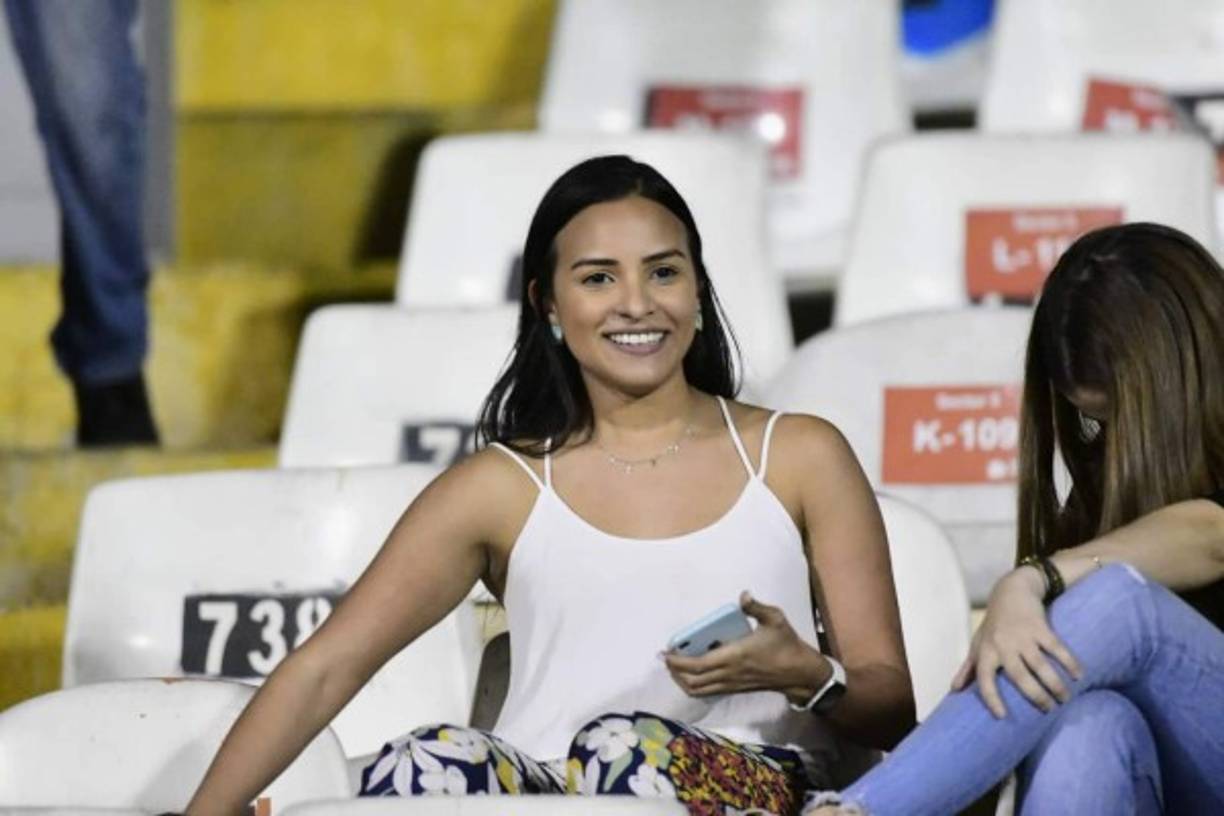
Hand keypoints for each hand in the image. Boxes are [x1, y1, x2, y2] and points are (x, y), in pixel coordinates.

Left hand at [664, 591, 827, 702]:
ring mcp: (732, 684)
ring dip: (683, 680)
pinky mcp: (736, 689)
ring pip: (699, 690)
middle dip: (675, 671)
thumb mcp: (775, 620)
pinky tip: (695, 671)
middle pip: (692, 681)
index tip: (665, 652)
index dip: (678, 661)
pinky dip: (696, 685)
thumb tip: (743, 595)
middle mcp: (729, 674)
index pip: (698, 665)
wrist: (800, 673)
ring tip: (675, 666)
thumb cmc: (786, 645)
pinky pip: (709, 691)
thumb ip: (756, 607)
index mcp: (734, 657)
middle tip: (666, 658)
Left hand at [951, 566, 1081, 717]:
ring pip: (1041, 666)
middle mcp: (1003, 645)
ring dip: (1055, 685)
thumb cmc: (994, 624)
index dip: (991, 698)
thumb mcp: (978, 643)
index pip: (984, 679)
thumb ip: (969, 668)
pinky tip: (1079, 676)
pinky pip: (1057, 649)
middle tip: (1049, 710)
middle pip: (1019, 676)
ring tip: (1065, 699)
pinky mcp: (1040, 627)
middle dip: (1035, 696)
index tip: (1002, 716)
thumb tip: (954, 690)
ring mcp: (1022, 636)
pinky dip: (1069, 663)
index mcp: (986, 651)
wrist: (1011, 591)